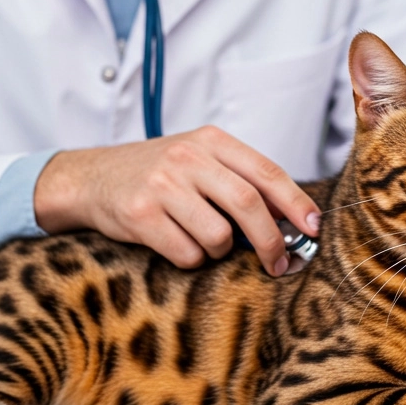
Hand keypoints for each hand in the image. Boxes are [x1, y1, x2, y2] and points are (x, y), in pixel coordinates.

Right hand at [34, 125, 320, 276]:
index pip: (266, 172)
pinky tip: (175, 244)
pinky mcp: (140, 215)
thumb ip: (239, 180)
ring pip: (218, 236)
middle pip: (248, 204)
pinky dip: (190, 259)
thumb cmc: (157, 174)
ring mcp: (162, 185)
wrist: (91, 178)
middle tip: (278, 263)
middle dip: (271, 241)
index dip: (296, 203)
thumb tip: (291, 221)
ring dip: (219, 251)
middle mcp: (188, 157)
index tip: (314, 229)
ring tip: (202, 240)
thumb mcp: (198, 160)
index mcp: (210, 141)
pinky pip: (187, 253)